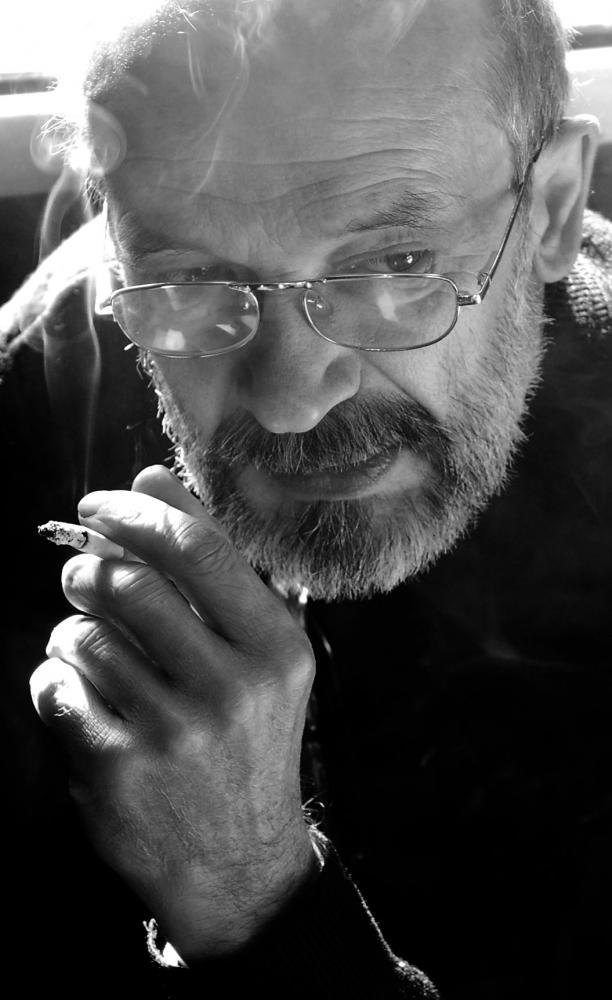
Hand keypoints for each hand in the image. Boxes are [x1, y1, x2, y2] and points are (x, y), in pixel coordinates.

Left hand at [30, 466, 318, 959]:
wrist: (239, 863)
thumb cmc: (249, 740)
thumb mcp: (264, 657)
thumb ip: (216, 567)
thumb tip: (152, 477)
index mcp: (275, 648)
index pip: (196, 549)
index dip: (136, 513)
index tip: (98, 504)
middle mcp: (230, 687)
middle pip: (129, 584)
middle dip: (87, 567)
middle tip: (79, 573)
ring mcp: (172, 732)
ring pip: (84, 635)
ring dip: (70, 628)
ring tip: (84, 641)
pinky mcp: (116, 771)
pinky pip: (57, 688)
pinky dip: (54, 676)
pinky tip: (76, 689)